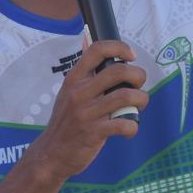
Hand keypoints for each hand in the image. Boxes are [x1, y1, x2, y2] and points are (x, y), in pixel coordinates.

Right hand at [25, 40, 147, 181]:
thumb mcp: (67, 92)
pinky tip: (129, 129)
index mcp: (74, 79)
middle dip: (138, 75)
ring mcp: (86, 113)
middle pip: (118, 71)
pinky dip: (133, 126)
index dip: (119, 47)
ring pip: (126, 96)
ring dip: (141, 100)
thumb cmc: (65, 121)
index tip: (131, 56)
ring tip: (139, 106)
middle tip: (139, 85)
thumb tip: (87, 38)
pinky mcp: (94, 133)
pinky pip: (124, 124)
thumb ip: (83, 72)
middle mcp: (79, 92)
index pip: (97, 50)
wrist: (51, 154)